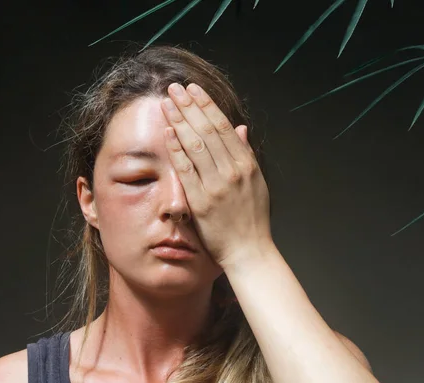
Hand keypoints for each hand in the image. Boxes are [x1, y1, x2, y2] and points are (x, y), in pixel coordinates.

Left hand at [161, 82, 272, 269]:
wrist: (249, 251)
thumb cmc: (252, 219)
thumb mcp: (256, 182)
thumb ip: (245, 153)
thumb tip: (240, 128)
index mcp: (246, 164)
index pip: (223, 127)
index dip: (207, 105)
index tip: (193, 89)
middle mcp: (232, 171)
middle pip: (207, 131)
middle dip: (189, 106)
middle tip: (174, 88)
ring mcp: (216, 186)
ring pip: (196, 146)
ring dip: (180, 121)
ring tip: (167, 103)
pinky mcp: (201, 202)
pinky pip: (186, 171)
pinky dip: (177, 150)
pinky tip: (168, 133)